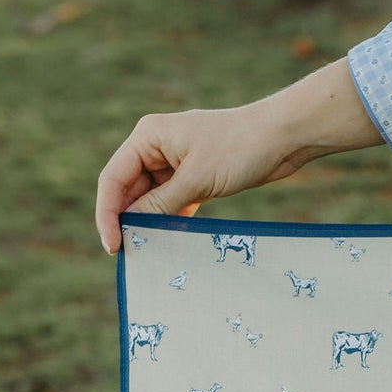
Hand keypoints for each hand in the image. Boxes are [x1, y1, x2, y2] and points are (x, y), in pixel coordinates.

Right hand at [94, 58, 379, 252]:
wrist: (283, 138)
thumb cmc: (240, 148)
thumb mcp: (196, 179)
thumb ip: (159, 203)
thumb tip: (130, 227)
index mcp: (147, 137)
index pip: (113, 179)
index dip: (108, 214)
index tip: (113, 246)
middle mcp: (156, 147)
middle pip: (128, 190)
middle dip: (127, 220)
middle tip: (129, 254)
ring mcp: (175, 162)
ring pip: (150, 198)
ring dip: (149, 222)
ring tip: (148, 251)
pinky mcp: (194, 176)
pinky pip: (172, 202)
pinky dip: (170, 219)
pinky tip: (170, 240)